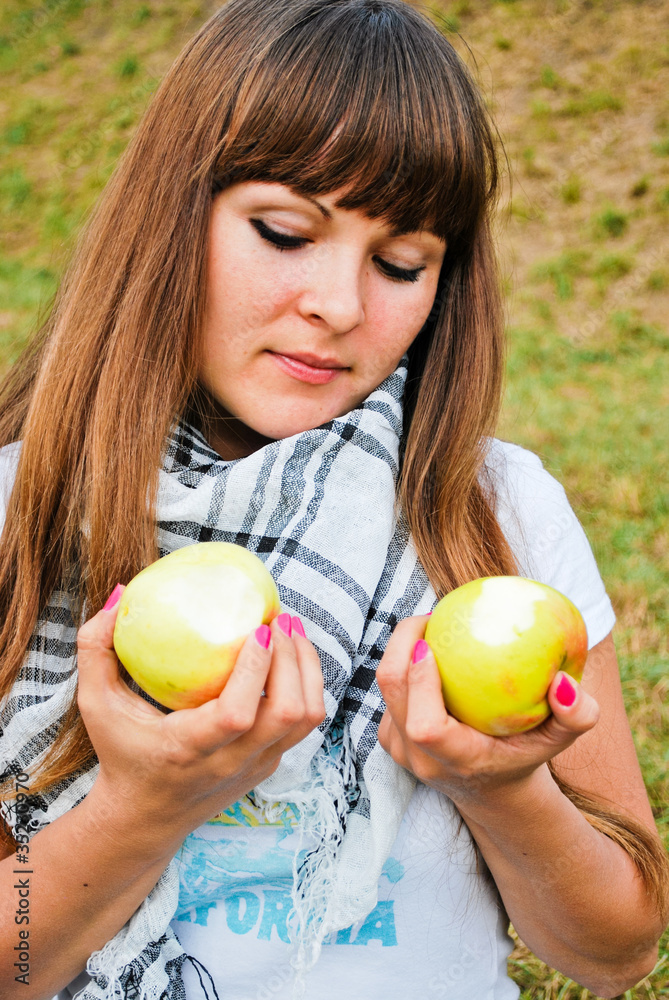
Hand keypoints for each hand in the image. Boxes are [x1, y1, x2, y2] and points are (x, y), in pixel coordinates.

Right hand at [76, 591, 325, 851]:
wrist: (144, 819)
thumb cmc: (121, 754)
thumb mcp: (96, 706)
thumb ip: (96, 651)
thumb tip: (118, 595)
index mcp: (189, 749)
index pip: (237, 714)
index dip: (256, 669)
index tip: (260, 628)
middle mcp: (230, 762)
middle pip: (287, 713)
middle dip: (293, 658)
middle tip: (281, 618)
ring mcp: (255, 766)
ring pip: (306, 719)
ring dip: (307, 669)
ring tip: (292, 631)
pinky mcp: (269, 765)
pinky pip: (303, 724)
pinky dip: (306, 685)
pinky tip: (290, 655)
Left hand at [376, 615, 599, 809]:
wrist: (493, 791)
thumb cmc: (527, 756)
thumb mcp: (560, 739)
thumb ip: (578, 716)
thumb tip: (564, 682)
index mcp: (458, 759)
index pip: (425, 726)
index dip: (419, 681)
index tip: (430, 643)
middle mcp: (422, 759)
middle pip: (393, 692)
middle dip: (402, 643)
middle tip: (431, 615)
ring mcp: (402, 752)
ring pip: (386, 689)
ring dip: (400, 650)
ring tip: (430, 625)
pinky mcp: (392, 739)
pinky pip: (389, 693)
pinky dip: (403, 665)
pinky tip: (427, 647)